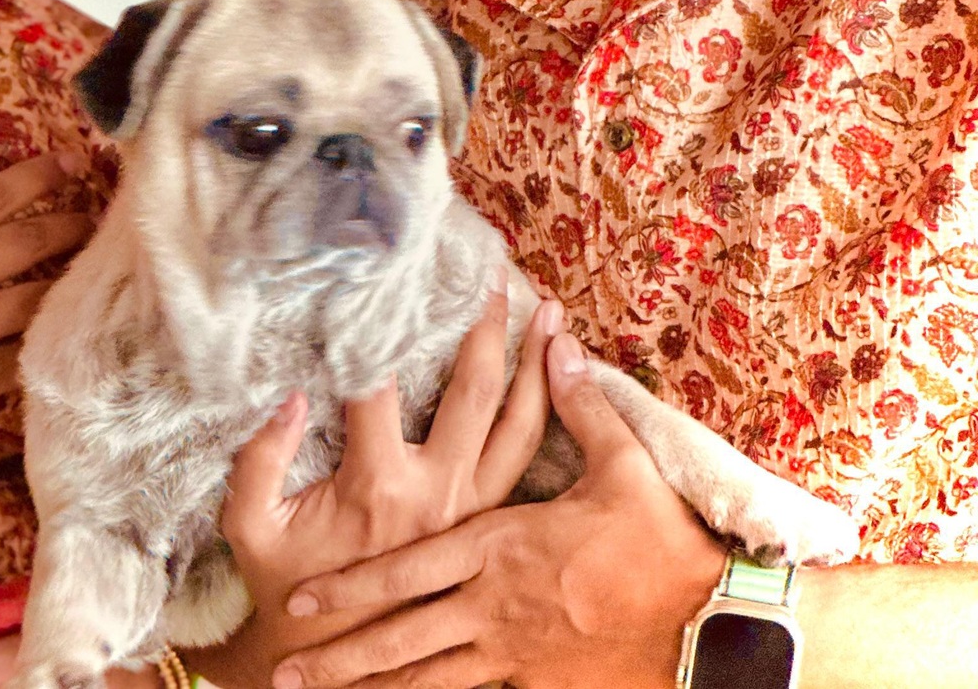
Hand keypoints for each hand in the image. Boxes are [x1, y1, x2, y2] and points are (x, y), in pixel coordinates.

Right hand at [0, 153, 93, 483]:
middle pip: (25, 238)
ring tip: (99, 261)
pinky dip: (50, 338)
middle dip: (68, 218)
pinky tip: (74, 328)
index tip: (69, 162)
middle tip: (100, 209)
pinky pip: (25, 351)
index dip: (35, 176)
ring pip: (36, 290)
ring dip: (71, 272)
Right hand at [197, 290, 558, 688]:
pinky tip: (553, 381)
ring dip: (536, 367)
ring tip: (550, 314)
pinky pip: (526, 462)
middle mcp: (437, 491)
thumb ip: (259, 461)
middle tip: (497, 274)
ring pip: (519, 427)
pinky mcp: (487, 524)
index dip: (379, 324)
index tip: (388, 272)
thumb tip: (288, 395)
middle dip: (487, 327)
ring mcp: (470, 509)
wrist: (332, 657)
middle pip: (474, 391)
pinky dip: (545, 416)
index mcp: (378, 484)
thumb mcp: (251, 526)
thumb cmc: (284, 585)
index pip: (381, 384)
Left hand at [274, 332, 725, 688]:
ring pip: (428, 677)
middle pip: (400, 637)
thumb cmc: (664, 546)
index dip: (350, 588)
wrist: (717, 632)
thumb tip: (556, 344)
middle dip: (339, 656)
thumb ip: (580, 406)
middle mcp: (493, 607)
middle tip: (281, 670)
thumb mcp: (625, 468)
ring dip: (372, 688)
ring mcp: (515, 653)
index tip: (298, 599)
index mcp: (497, 550)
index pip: (406, 570)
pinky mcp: (541, 682)